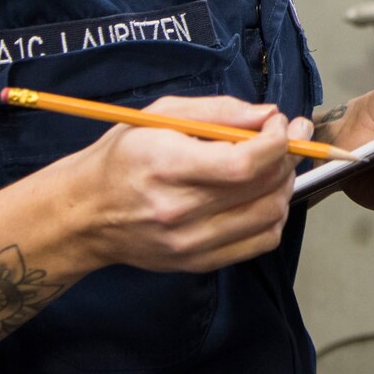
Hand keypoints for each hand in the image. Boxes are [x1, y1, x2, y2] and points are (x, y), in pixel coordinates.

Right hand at [64, 94, 301, 273]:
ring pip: (268, 216)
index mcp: (167, 167)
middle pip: (261, 188)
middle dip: (288, 156)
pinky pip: (259, 242)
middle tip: (289, 135)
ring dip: (284, 184)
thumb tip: (268, 115)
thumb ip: (218, 111)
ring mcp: (190, 243)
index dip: (276, 142)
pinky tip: (264, 195)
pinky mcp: (198, 262)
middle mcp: (179, 210)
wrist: (85, 214)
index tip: (282, 124)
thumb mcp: (160, 116)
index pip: (243, 164)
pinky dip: (273, 216)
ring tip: (276, 163)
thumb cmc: (121, 158)